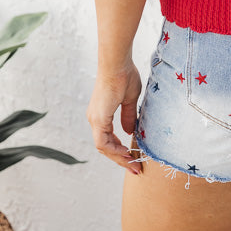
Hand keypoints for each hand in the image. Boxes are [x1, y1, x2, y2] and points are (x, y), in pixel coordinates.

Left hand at [86, 60, 142, 174]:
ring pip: (104, 147)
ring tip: (133, 164)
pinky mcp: (98, 118)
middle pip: (105, 146)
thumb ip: (128, 116)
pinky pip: (103, 142)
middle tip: (135, 167)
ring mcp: (95, 119)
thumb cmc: (125, 75)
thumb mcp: (130, 99)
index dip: (120, 152)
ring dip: (119, 157)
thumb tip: (129, 131)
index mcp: (101, 114)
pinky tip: (126, 153)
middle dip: (121, 159)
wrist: (117, 64)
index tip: (134, 158)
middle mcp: (95, 118)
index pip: (109, 140)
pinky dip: (115, 150)